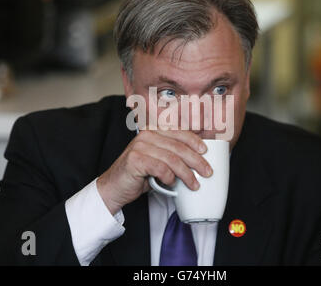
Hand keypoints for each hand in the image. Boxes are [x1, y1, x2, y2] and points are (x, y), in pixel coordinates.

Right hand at [96, 130, 212, 214]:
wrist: (114, 187)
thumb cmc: (139, 175)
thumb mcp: (158, 161)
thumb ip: (172, 155)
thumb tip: (198, 158)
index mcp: (153, 132)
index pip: (179, 133)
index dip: (194, 141)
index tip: (205, 152)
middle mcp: (146, 136)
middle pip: (178, 147)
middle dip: (196, 160)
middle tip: (206, 172)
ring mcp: (140, 146)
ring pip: (172, 159)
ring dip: (186, 173)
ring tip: (194, 184)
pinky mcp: (135, 160)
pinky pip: (160, 168)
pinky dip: (169, 177)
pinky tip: (171, 183)